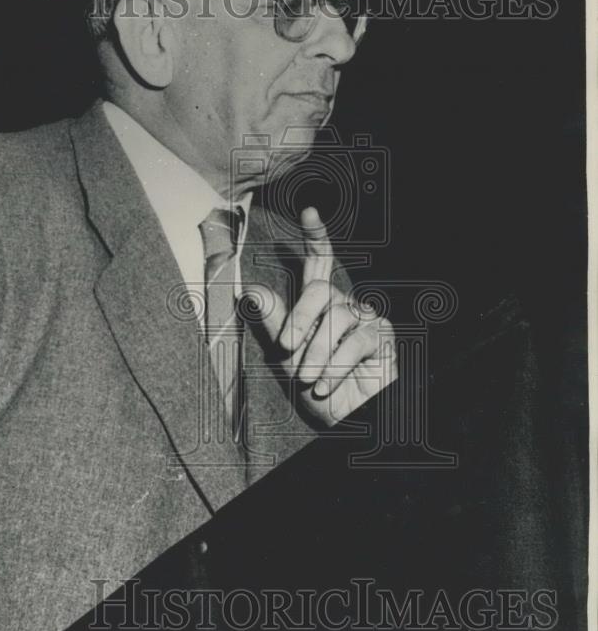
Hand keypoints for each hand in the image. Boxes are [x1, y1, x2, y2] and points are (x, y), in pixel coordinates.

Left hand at [246, 207, 396, 426]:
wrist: (345, 420)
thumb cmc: (315, 387)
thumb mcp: (286, 357)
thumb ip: (273, 322)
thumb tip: (249, 289)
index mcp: (319, 303)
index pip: (318, 262)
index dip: (315, 235)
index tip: (309, 211)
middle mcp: (343, 304)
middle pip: (320, 289)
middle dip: (299, 319)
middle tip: (286, 349)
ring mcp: (365, 319)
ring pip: (336, 318)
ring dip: (316, 354)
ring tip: (309, 379)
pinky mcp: (382, 337)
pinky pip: (355, 342)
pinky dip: (335, 367)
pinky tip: (326, 385)